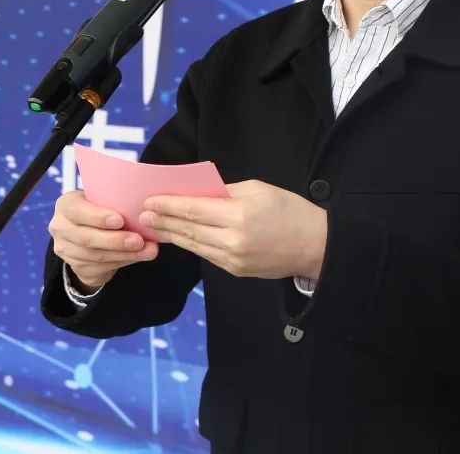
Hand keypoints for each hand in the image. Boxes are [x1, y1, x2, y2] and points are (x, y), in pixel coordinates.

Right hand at [48, 190, 159, 289]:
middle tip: (139, 240)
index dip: (98, 217)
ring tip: (147, 251)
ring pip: (95, 256)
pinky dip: (122, 262)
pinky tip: (138, 257)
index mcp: (66, 205)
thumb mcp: (103, 199)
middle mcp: (60, 227)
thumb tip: (146, 209)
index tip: (120, 220)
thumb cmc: (102, 209)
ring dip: (124, 254)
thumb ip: (115, 201)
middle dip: (115, 241)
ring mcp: (65, 250)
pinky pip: (100, 268)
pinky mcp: (76, 267)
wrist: (90, 232)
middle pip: (86, 238)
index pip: (77, 211)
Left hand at [139, 180, 327, 279]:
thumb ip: (226, 192)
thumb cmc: (290, 211)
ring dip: (172, 234)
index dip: (169, 205)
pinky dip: (190, 245)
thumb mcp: (259, 189)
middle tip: (143, 213)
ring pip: (194, 245)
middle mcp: (233, 240)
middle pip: (189, 229)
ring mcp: (233, 259)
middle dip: (164, 220)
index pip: (194, 209)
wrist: (315, 246)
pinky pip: (207, 255)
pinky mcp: (236, 270)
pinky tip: (179, 237)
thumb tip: (199, 193)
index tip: (150, 200)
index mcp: (239, 215)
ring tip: (155, 225)